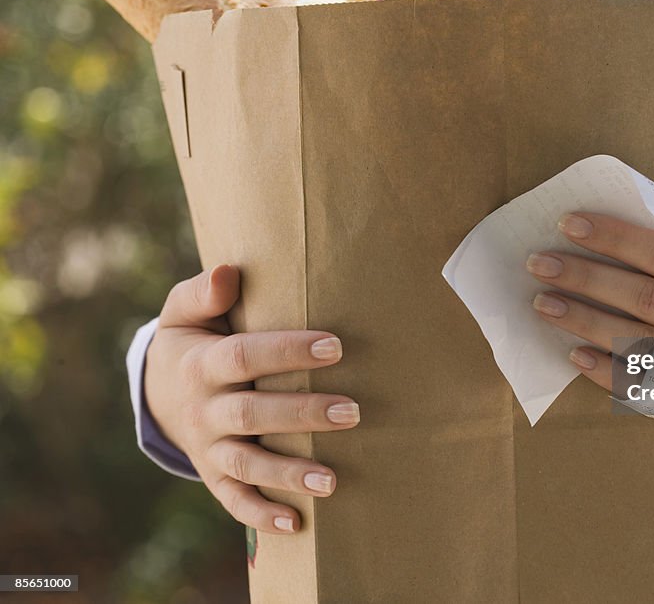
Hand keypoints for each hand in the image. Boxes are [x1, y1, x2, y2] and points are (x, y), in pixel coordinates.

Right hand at [145, 264, 358, 533]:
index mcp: (202, 364)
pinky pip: (234, 498)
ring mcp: (208, 446)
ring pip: (247, 463)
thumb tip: (228, 272)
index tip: (335, 346)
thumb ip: (204, 293)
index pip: (246, 356)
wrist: (157, 390)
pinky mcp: (213, 473)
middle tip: (353, 412)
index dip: (288, 351)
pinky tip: (296, 524)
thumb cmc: (191, 340)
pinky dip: (260, 514)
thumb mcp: (184, 312)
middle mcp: (205, 409)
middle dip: (302, 414)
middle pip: (253, 413)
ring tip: (332, 482)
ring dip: (288, 474)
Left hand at [526, 199, 653, 470]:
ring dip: (581, 321)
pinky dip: (603, 372)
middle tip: (537, 263)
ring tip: (541, 304)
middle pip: (634, 294)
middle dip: (583, 277)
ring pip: (628, 338)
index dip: (612, 237)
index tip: (568, 223)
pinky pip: (636, 385)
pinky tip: (572, 356)